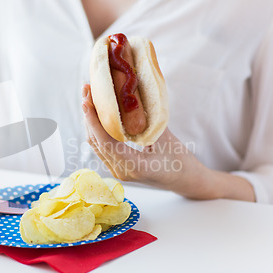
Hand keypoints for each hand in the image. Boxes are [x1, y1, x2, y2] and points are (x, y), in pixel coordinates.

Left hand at [81, 84, 254, 200]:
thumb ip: (148, 119)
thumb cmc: (181, 161)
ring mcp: (117, 172)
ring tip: (89, 97)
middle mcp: (121, 172)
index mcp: (134, 167)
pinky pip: (101, 147)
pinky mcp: (117, 168)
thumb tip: (133, 93)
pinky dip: (97, 129)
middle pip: (97, 142)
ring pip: (96, 144)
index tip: (87, 101)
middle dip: (89, 115)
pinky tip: (96, 113)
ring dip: (90, 121)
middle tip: (86, 90)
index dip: (94, 121)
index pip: (106, 142)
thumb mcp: (167, 137)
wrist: (186, 182)